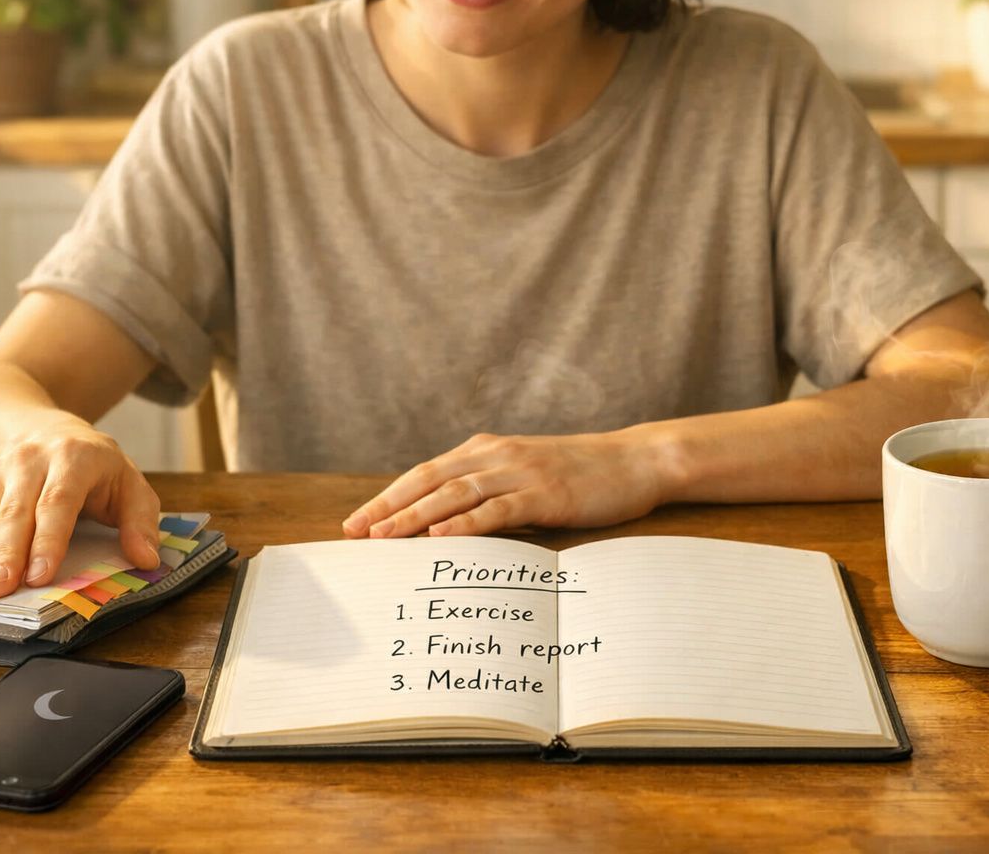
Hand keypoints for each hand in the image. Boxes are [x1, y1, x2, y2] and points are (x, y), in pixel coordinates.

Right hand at [0, 421, 160, 598]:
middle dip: (6, 554)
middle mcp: (31, 460)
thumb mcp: (130, 484)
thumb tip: (148, 559)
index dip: (48, 539)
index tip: (40, 575)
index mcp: (75, 458)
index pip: (58, 501)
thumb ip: (141, 521)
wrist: (49, 430)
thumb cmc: (96, 468)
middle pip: (16, 511)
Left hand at [342, 432, 666, 538]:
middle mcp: (496, 455)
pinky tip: (441, 538)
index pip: (424, 473)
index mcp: (486, 450)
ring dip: (415, 516)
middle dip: (387, 508)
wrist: (634, 462)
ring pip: (455, 493)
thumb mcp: (525, 476)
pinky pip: (497, 509)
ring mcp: (520, 472)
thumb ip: (488, 492)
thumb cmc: (580, 475)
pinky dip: (466, 523)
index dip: (387, 497)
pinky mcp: (545, 493)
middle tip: (354, 534)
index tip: (355, 523)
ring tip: (383, 537)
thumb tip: (445, 528)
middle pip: (428, 480)